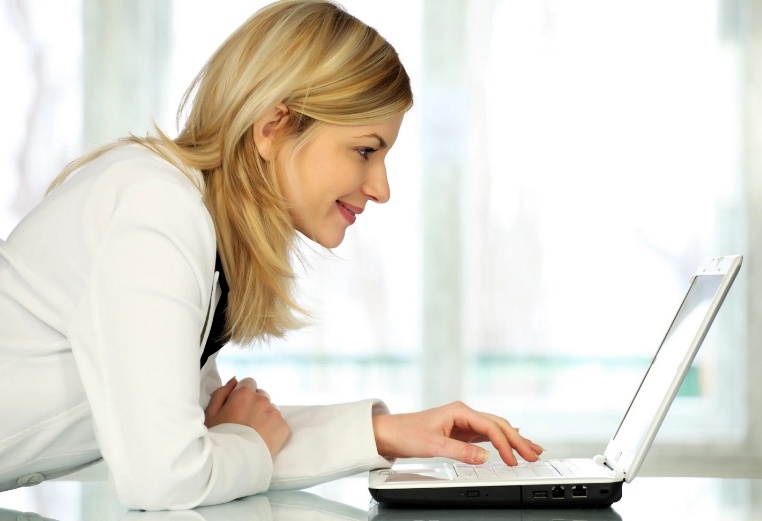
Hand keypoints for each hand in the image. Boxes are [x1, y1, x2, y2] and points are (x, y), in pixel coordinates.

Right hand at [204, 377, 289, 456]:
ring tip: (253, 432)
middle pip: (261, 395)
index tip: (237, 407)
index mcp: (244, 394)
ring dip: (264, 415)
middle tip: (244, 422)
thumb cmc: (218, 438)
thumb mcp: (211, 413)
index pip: (248, 383)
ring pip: (270, 409)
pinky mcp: (283, 427)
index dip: (242, 394)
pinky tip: (262, 438)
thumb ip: (222, 392)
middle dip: (254, 404)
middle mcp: (262, 400)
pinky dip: (272, 428)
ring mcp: (274, 413)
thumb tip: (234, 380)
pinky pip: (278, 422)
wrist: (234, 464)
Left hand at [371, 401, 543, 464]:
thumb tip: (485, 458)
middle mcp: (464, 413)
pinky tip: (511, 444)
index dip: (505, 444)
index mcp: (460, 411)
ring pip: (495, 429)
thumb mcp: (433, 445)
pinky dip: (501, 441)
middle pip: (498, 425)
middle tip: (535, 454)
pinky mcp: (460, 431)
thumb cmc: (406, 433)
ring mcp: (463, 422)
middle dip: (518, 440)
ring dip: (513, 439)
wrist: (389, 433)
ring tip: (532, 450)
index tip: (513, 460)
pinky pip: (486, 435)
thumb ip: (460, 452)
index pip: (491, 427)